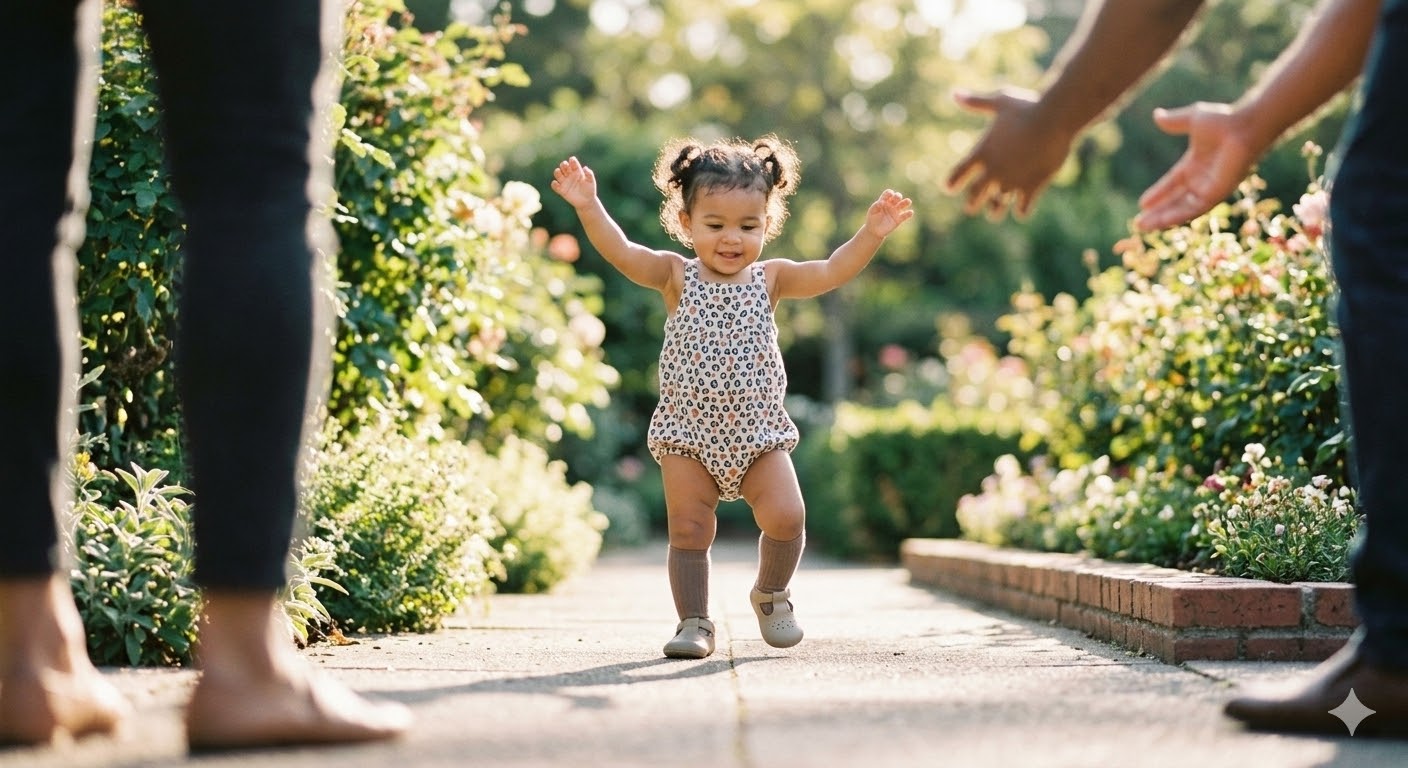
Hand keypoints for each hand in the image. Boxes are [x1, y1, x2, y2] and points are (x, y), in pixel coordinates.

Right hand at [550, 156, 597, 208]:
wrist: (586, 201)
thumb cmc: (590, 190)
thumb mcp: (591, 182)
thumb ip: (589, 174)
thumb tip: (585, 168)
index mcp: (577, 171)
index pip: (573, 163)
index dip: (572, 160)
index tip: (572, 160)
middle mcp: (570, 175)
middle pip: (563, 166)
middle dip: (563, 164)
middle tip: (565, 166)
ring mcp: (565, 182)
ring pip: (557, 173)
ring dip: (557, 171)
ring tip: (559, 171)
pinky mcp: (561, 190)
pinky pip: (554, 185)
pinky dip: (554, 184)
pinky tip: (557, 183)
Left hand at [865, 189, 914, 237]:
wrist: (874, 230)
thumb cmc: (872, 218)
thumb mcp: (872, 211)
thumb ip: (876, 205)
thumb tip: (882, 202)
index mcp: (884, 200)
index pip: (888, 193)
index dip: (889, 193)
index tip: (889, 196)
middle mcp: (891, 204)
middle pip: (897, 197)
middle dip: (898, 196)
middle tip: (897, 198)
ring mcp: (895, 211)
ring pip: (903, 204)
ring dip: (906, 202)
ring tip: (908, 201)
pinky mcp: (898, 219)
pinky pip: (905, 216)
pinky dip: (908, 214)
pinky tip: (910, 212)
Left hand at [946, 87, 1075, 219]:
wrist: (1055, 118)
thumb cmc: (1027, 107)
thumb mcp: (1000, 101)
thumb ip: (976, 102)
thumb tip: (954, 93)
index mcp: (982, 152)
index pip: (958, 174)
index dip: (953, 182)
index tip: (949, 188)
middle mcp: (993, 171)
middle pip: (975, 195)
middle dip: (973, 202)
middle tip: (971, 206)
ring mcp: (1012, 181)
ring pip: (997, 205)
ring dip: (995, 210)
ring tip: (994, 213)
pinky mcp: (1032, 187)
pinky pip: (1023, 208)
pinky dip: (1021, 210)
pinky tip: (1021, 210)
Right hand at [1135, 103, 1258, 230]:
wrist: (1244, 127)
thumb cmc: (1223, 120)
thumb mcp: (1192, 119)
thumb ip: (1174, 122)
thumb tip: (1156, 115)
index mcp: (1195, 164)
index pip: (1173, 184)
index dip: (1158, 194)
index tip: (1143, 204)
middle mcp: (1203, 179)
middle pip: (1175, 200)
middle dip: (1157, 212)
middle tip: (1138, 223)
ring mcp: (1210, 188)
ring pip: (1182, 209)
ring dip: (1162, 219)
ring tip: (1142, 227)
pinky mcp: (1217, 194)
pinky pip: (1193, 209)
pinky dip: (1176, 216)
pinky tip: (1161, 221)